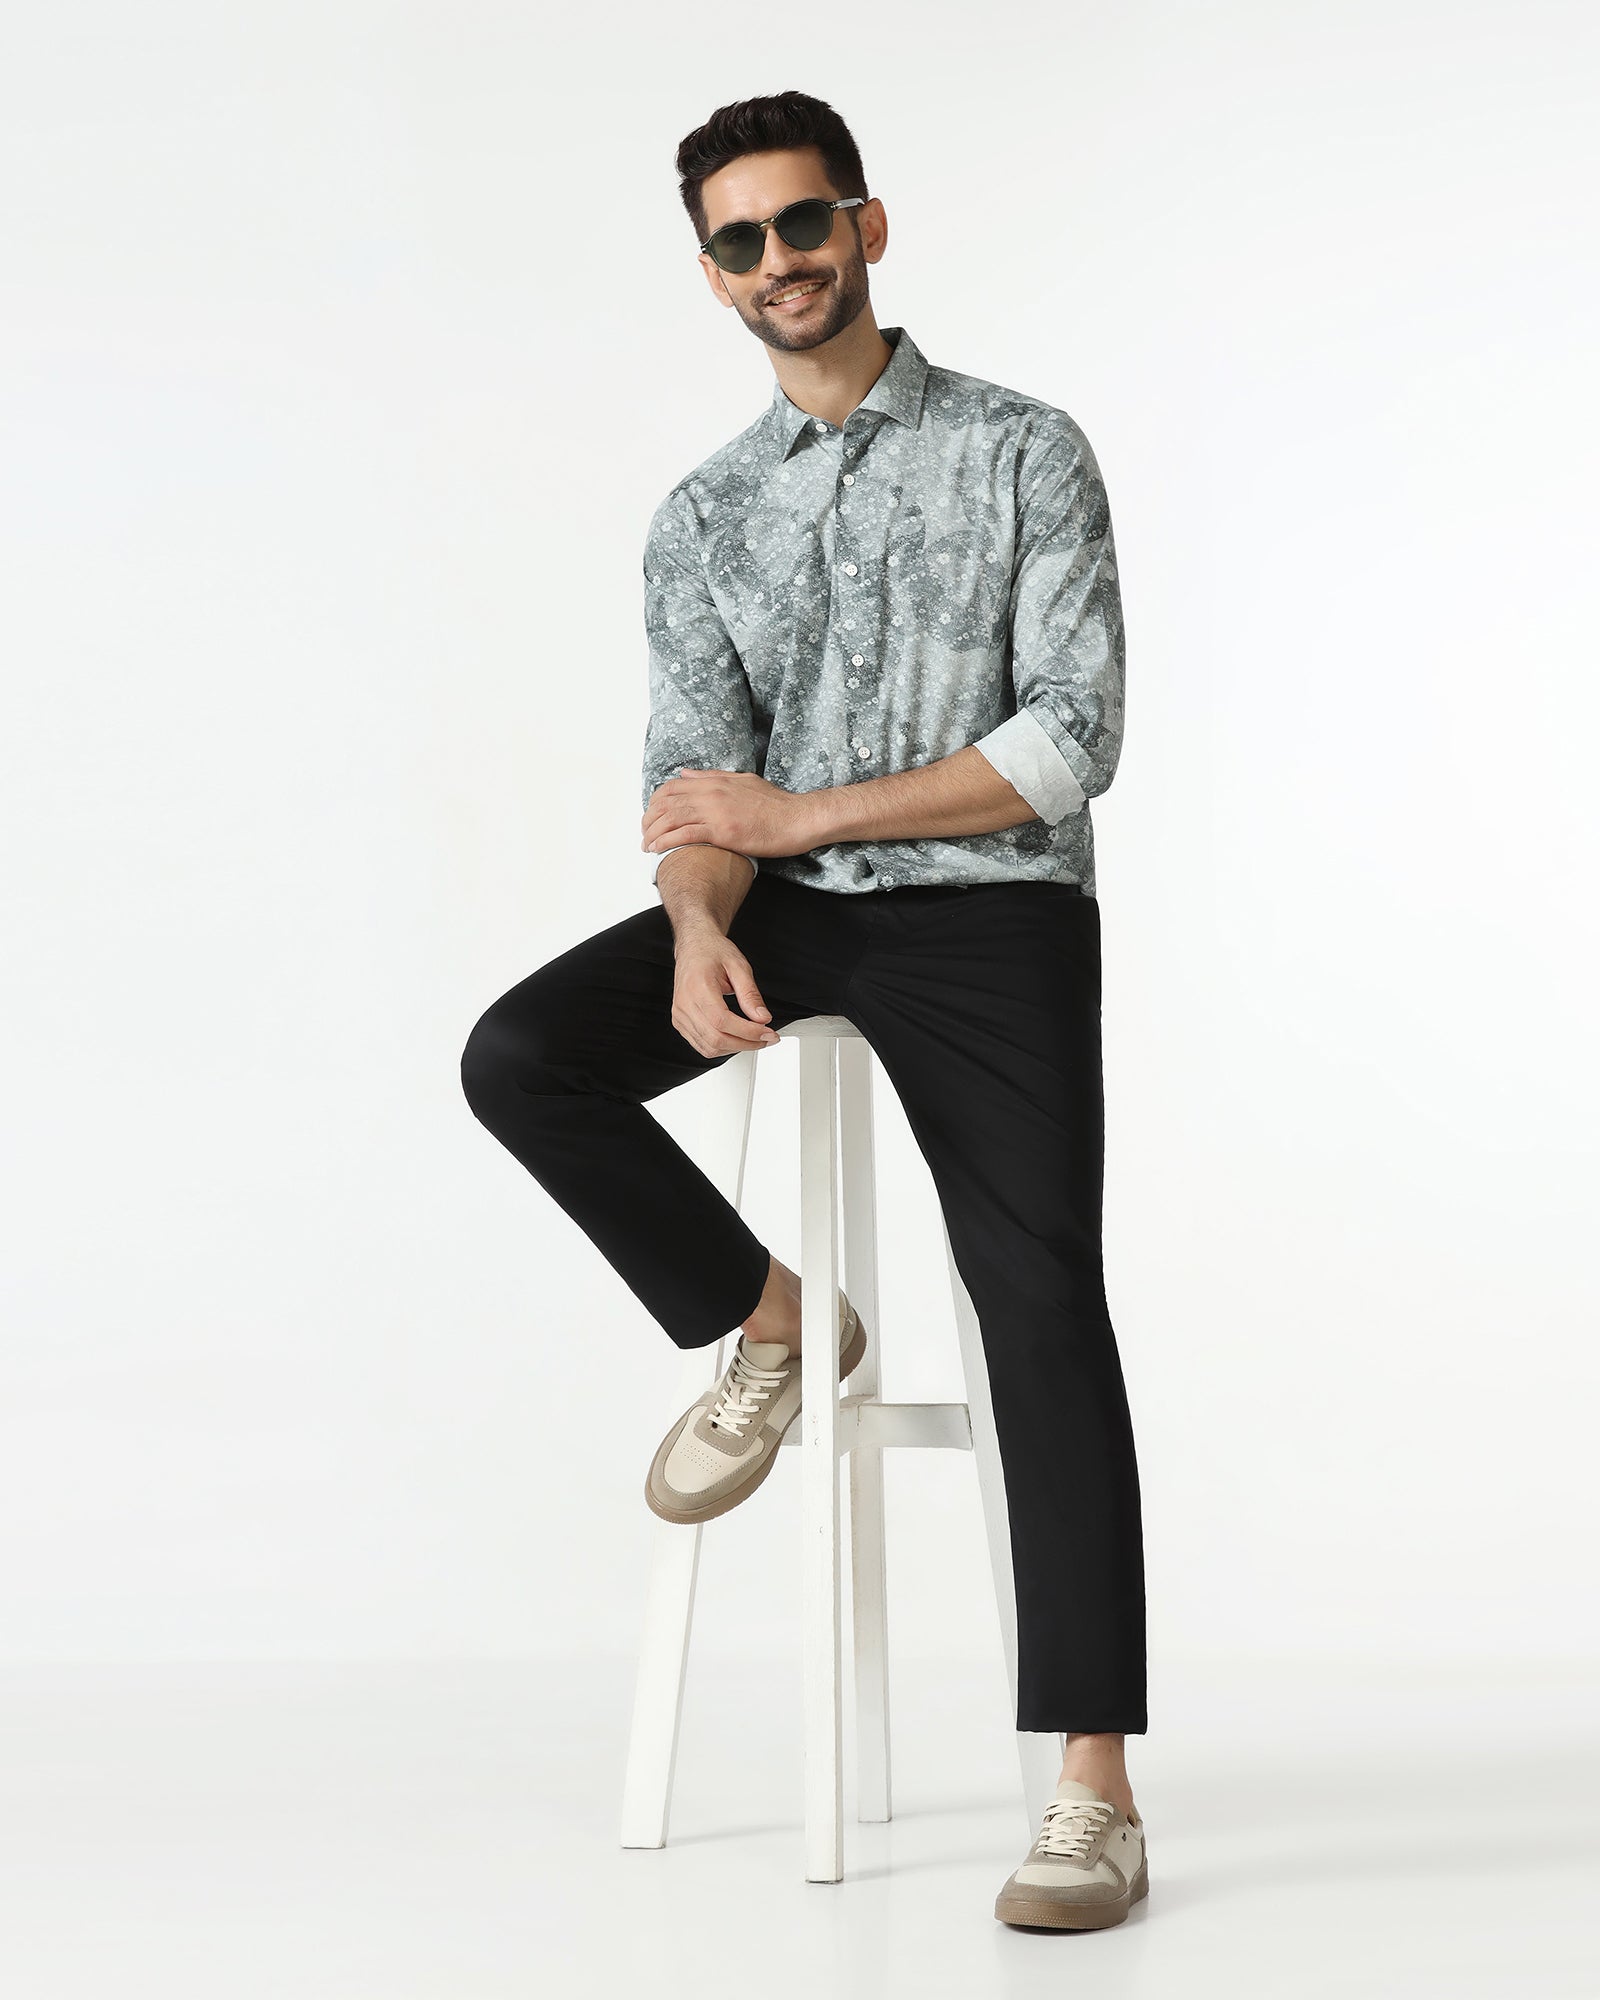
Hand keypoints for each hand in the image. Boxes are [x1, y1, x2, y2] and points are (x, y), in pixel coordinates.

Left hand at [641, 769, 817, 859]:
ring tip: (646, 846)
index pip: (671, 787)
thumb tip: (686, 774)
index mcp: (715, 782)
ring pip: (671, 819)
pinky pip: (684, 835)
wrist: (797, 819)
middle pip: (665, 803)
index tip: (651, 816)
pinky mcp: (723, 832)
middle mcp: (711, 794)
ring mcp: (716, 812)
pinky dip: (666, 842)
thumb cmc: (776, 804)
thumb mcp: (743, 781)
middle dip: (649, 820)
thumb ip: (712, 777)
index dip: (655, 802)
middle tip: (644, 834)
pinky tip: (658, 850)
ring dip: (653, 833)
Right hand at [670, 929, 782, 1059]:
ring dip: (736, 1048)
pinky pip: (701, 1045)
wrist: (694, 946)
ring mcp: (680, 1015)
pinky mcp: (680, 1022)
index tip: (768, 1033)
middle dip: (746, 1044)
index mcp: (698, 987)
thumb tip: (762, 1018)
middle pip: (716, 1039)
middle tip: (767, 1038)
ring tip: (754, 1039)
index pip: (722, 1021)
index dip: (748, 1032)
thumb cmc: (712, 952)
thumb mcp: (738, 966)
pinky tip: (736, 1038)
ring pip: (709, 1047)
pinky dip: (722, 1047)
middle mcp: (685, 1004)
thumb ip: (750, 994)